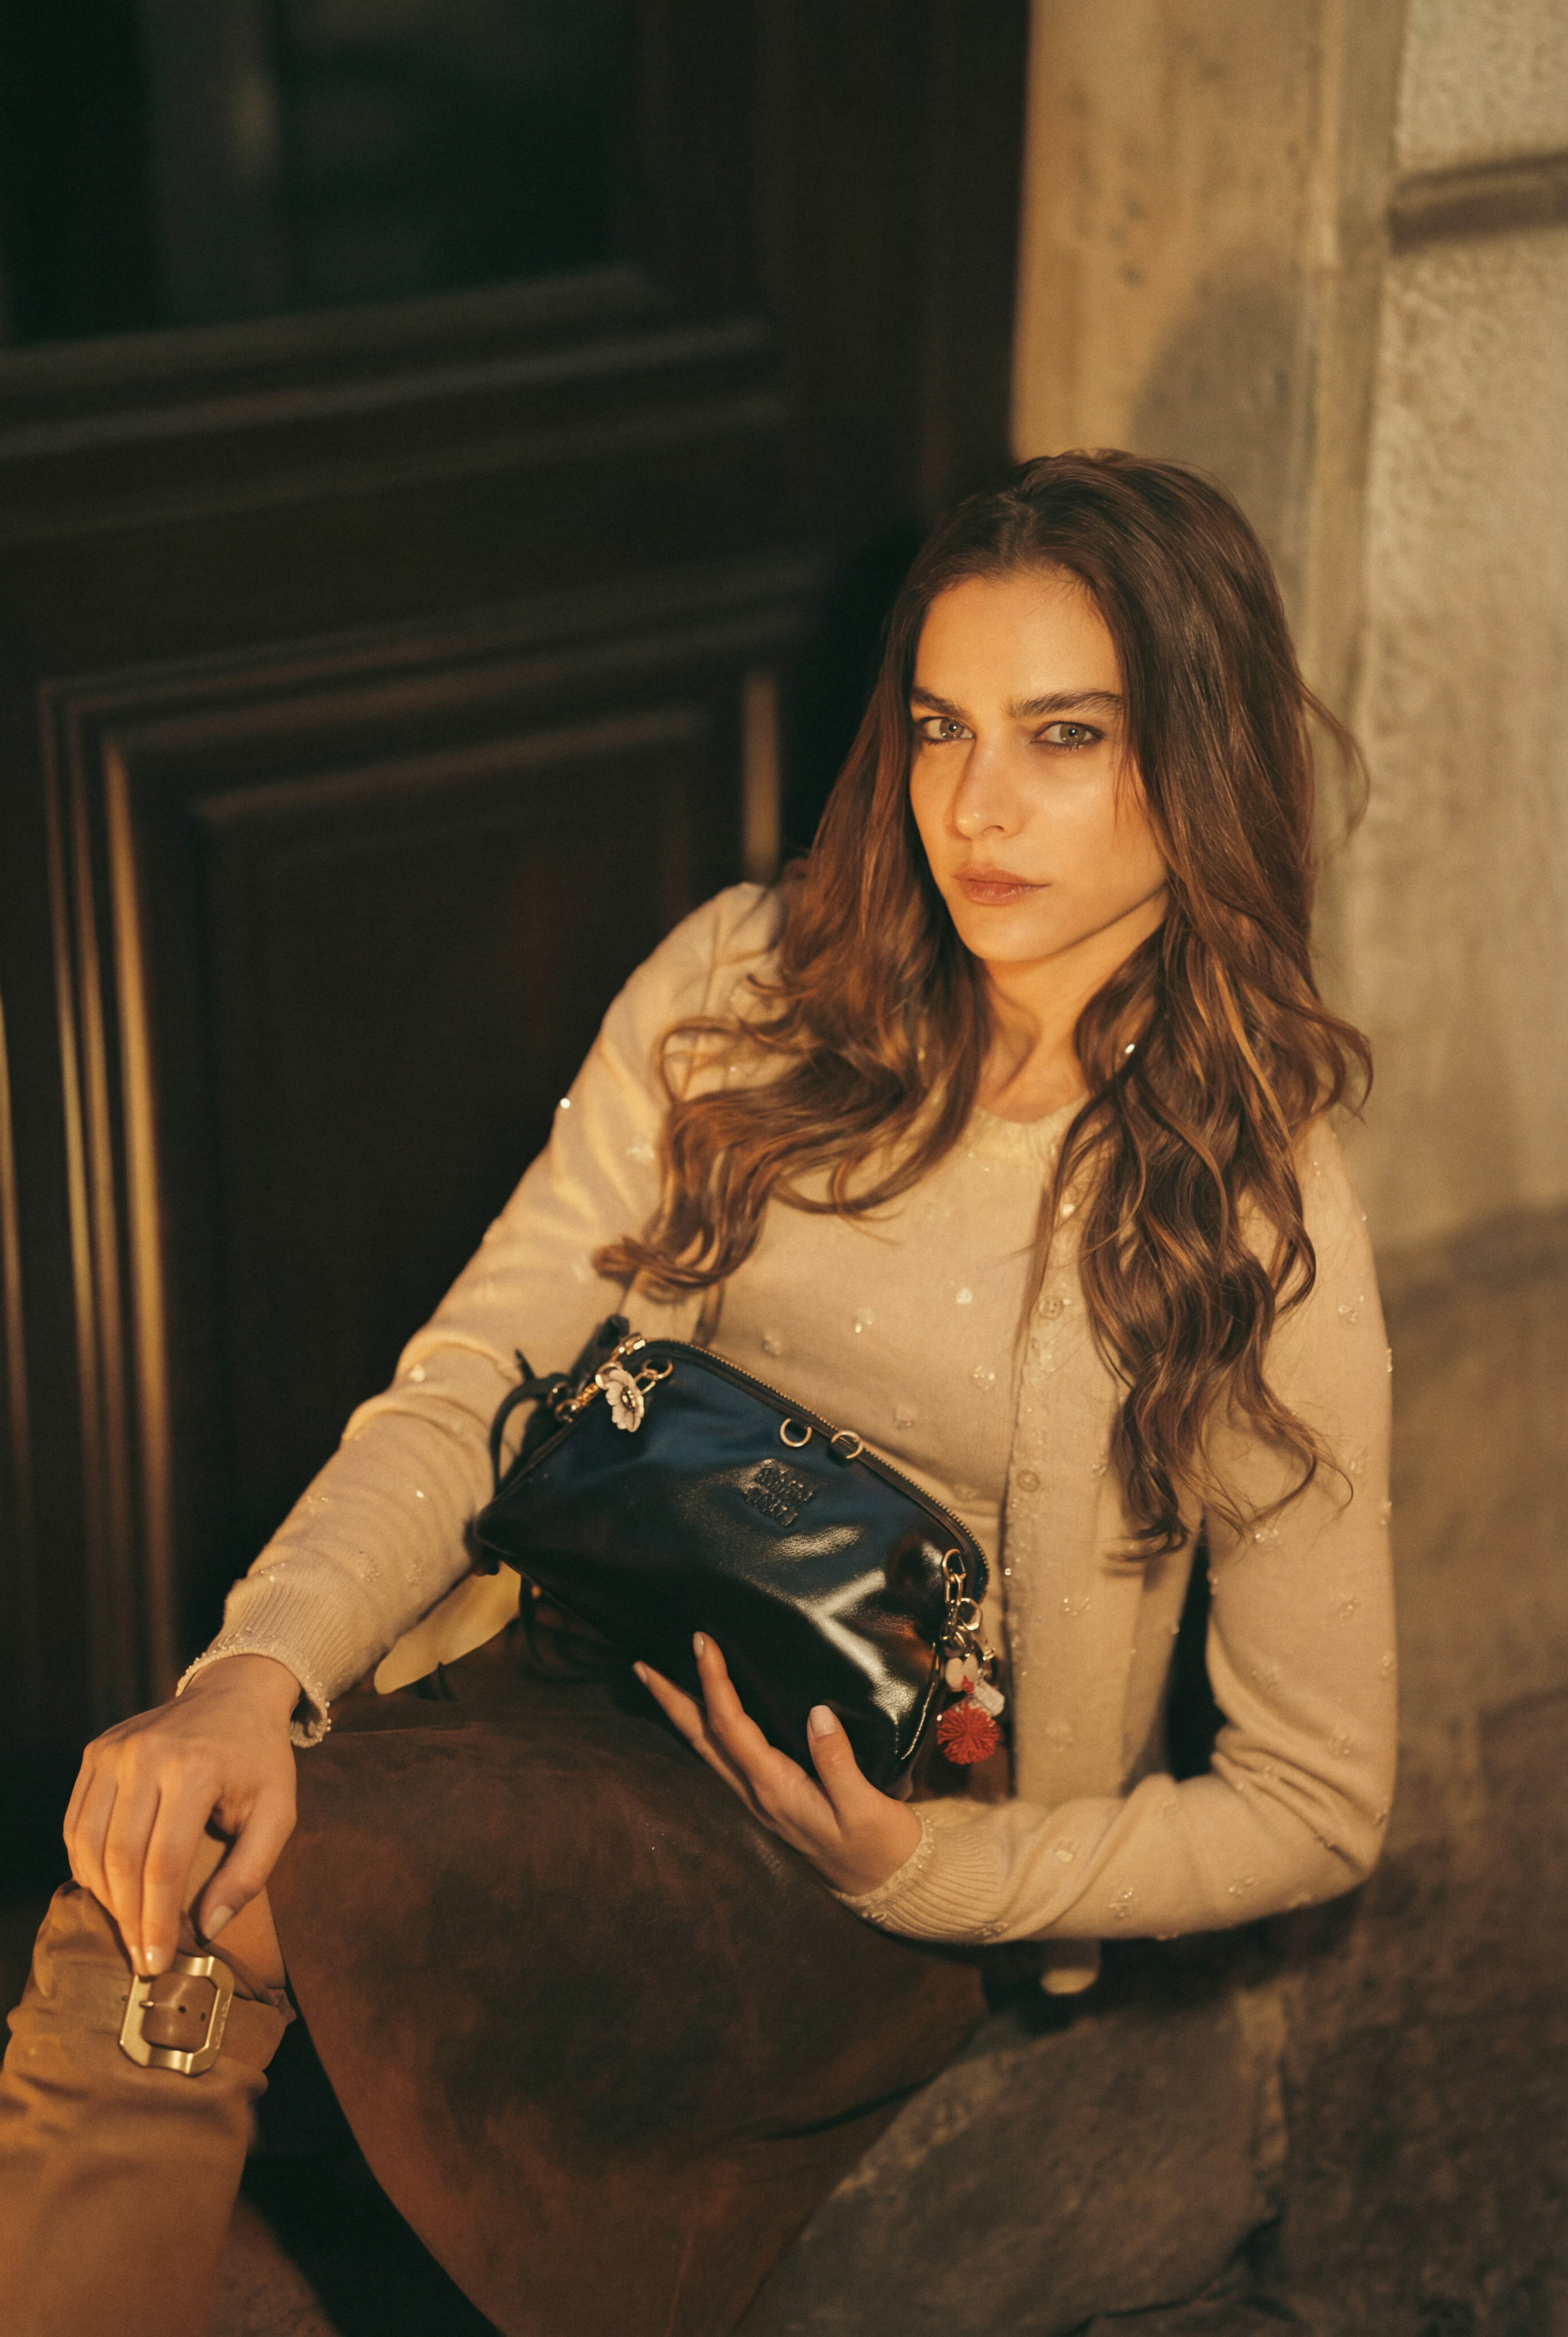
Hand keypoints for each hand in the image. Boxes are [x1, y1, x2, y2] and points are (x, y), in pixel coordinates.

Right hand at [64, 1654, 299, 1977]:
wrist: (235, 1695)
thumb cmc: (259, 1760)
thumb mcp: (277, 1812)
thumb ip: (249, 1873)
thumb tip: (208, 1929)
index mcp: (193, 1768)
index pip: (163, 1863)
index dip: (156, 1920)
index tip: (156, 1961)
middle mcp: (145, 1755)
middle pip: (120, 1857)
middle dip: (127, 1917)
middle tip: (140, 1957)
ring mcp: (114, 1751)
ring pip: (88, 1843)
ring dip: (102, 1896)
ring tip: (126, 1927)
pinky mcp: (97, 1752)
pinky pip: (76, 1822)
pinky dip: (85, 1863)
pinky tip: (107, 1889)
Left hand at [635, 1633, 922, 1896]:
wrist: (883, 1881)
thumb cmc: (877, 1843)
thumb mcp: (866, 1806)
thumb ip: (839, 1762)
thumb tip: (817, 1714)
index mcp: (776, 1789)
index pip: (732, 1728)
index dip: (714, 1684)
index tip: (703, 1644)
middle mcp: (756, 1793)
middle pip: (701, 1740)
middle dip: (671, 1701)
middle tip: (642, 1666)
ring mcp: (757, 1798)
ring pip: (706, 1750)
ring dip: (680, 1715)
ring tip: (657, 1684)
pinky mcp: (767, 1798)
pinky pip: (723, 1758)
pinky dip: (703, 1730)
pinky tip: (700, 1717)